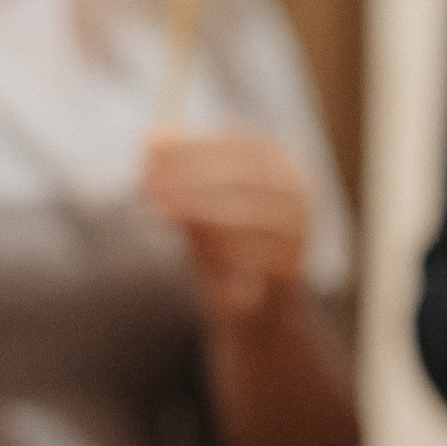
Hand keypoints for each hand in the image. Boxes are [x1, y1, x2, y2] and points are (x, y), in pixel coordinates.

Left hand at [141, 129, 311, 326]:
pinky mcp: (291, 266)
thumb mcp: (194, 201)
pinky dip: (217, 250)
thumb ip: (177, 169)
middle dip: (189, 178)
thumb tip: (149, 138)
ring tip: (161, 212)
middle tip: (147, 185)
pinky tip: (190, 250)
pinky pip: (251, 256)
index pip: (235, 145)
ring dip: (198, 212)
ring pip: (247, 215)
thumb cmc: (219, 241)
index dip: (189, 147)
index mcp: (278, 163)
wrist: (253, 307)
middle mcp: (298, 190)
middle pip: (241, 177)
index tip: (146, 152)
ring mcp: (299, 228)